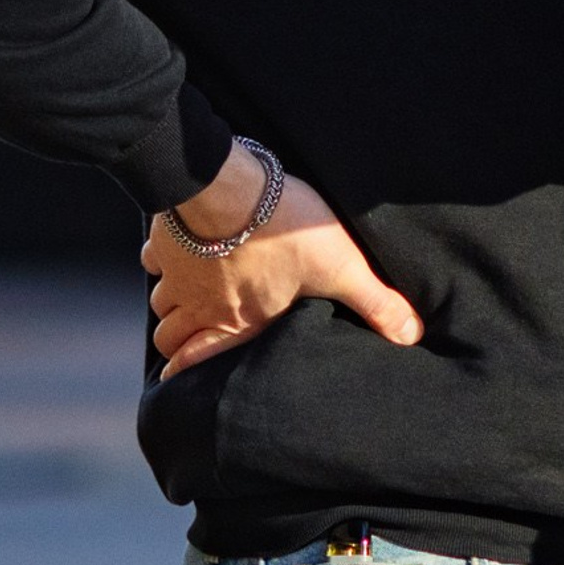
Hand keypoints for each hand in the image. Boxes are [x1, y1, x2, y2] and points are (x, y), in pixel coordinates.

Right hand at [143, 149, 422, 379]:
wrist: (231, 184)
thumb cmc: (286, 228)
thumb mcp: (342, 267)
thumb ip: (375, 303)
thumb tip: (411, 336)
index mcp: (241, 319)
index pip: (205, 358)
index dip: (189, 373)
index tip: (178, 380)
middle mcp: (202, 303)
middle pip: (170, 337)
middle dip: (177, 342)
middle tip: (185, 342)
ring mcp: (178, 272)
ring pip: (160, 301)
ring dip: (169, 303)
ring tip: (184, 301)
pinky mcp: (167, 237)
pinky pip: (153, 258)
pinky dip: (160, 260)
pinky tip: (175, 252)